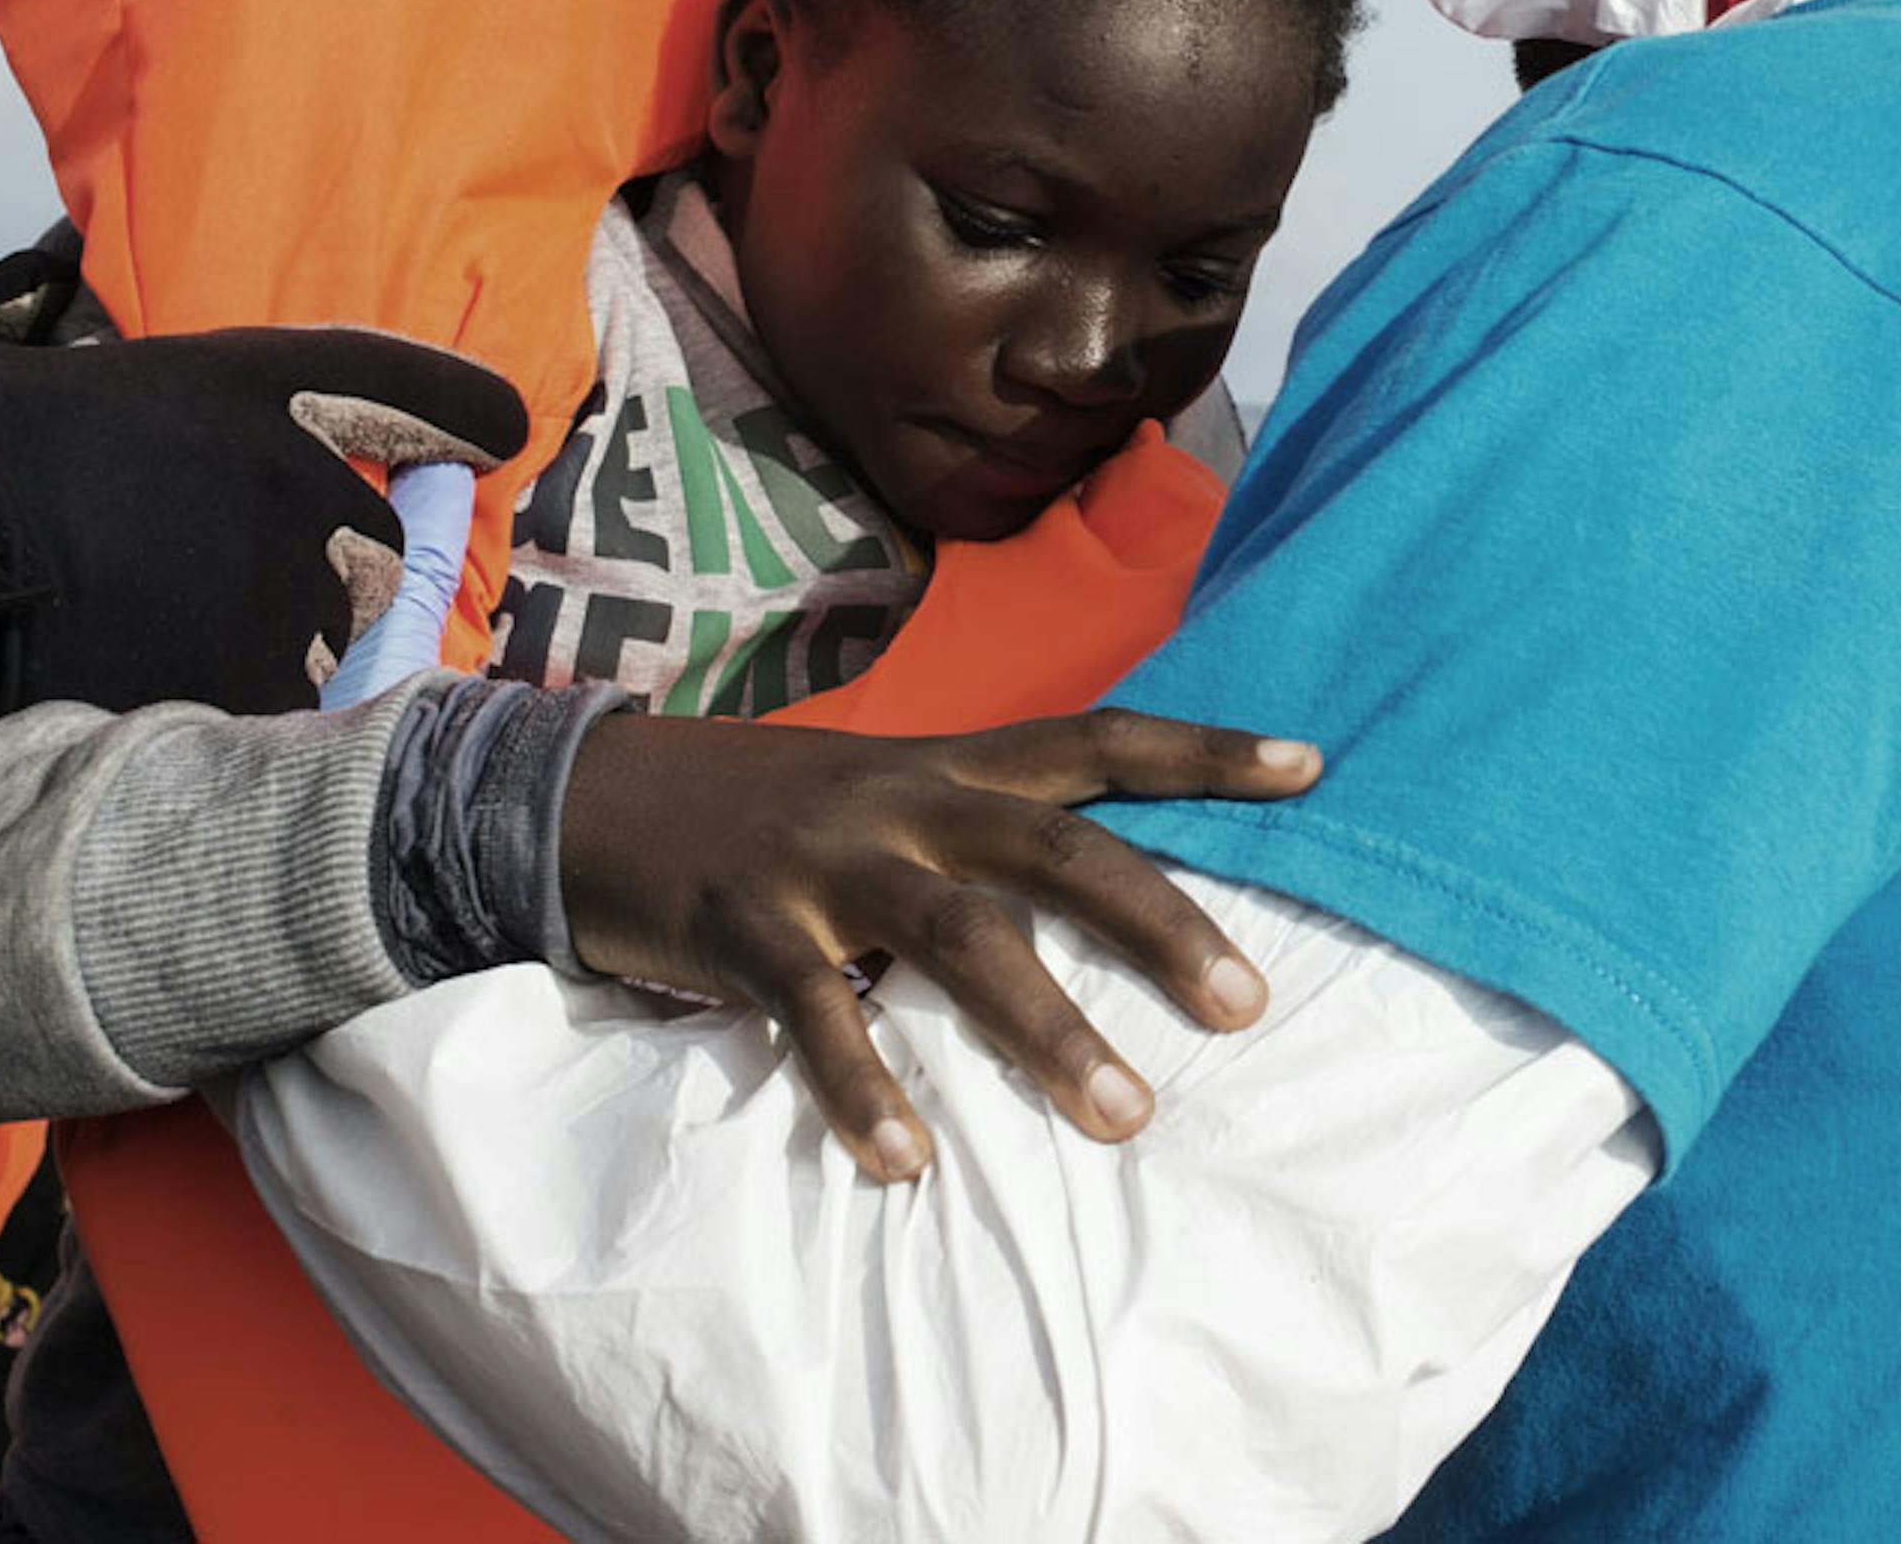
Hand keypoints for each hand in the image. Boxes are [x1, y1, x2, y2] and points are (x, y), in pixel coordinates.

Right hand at [0, 322, 529, 757]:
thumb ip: (57, 324)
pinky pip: (293, 702)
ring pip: (350, 629)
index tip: (499, 429)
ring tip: (229, 648)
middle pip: (383, 543)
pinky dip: (262, 703)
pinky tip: (206, 699)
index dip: (459, 410)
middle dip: (347, 564)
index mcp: (241, 384)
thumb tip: (54, 265)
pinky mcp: (244, 683)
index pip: (401, 386)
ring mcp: (278, 589)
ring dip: (309, 639)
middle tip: (276, 582)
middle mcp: (289, 482)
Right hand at [558, 708, 1323, 1182]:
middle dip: (1161, 923)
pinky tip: (910, 1162)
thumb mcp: (885, 789)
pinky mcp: (746, 929)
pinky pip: (817, 1019)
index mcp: (951, 763)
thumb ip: (982, 825)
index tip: (1311, 767)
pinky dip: (866, 1092)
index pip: (1101, 737)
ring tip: (1126, 1116)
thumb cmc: (769, 815)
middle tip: (1248, 1005)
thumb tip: (1111, 886)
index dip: (1204, 751)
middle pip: (1060, 847)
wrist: (589, 798)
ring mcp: (827, 862)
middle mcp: (905, 800)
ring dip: (1049, 1031)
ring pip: (963, 939)